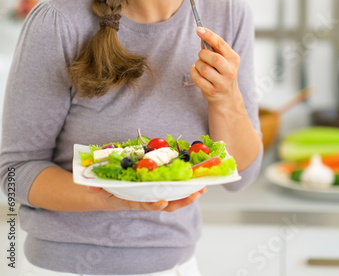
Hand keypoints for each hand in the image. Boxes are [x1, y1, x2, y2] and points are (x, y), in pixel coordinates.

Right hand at [86, 186, 206, 211]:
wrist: (103, 194)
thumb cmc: (104, 190)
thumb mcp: (99, 189)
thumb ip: (97, 187)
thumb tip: (91, 186)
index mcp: (132, 200)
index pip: (144, 204)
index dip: (154, 204)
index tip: (162, 201)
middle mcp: (144, 199)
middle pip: (166, 204)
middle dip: (182, 200)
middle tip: (196, 193)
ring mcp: (151, 195)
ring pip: (173, 199)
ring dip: (188, 194)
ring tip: (201, 187)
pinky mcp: (155, 188)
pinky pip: (171, 189)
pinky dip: (183, 186)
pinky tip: (193, 180)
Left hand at [190, 27, 239, 103]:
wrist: (227, 96)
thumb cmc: (221, 72)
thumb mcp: (222, 58)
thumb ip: (212, 47)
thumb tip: (201, 33)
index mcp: (233, 59)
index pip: (221, 44)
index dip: (209, 35)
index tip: (198, 29)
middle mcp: (230, 71)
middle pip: (214, 58)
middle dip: (203, 55)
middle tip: (202, 56)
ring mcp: (222, 83)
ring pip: (203, 68)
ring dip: (197, 64)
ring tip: (200, 66)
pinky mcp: (212, 91)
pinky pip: (197, 78)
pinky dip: (194, 72)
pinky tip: (197, 73)